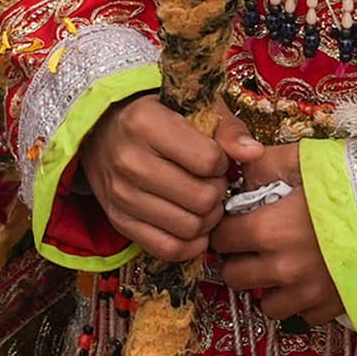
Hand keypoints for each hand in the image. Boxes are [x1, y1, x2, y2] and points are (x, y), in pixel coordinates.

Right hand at [76, 94, 230, 264]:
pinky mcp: (118, 220)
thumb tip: (254, 153)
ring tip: (203, 202)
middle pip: (200, 199)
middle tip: (213, 183)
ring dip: (207, 220)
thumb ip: (227, 128)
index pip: (208, 160)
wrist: (102, 128)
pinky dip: (189, 245)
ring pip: (187, 228)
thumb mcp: (193, 106)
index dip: (221, 162)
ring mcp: (120, 194)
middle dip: (217, 193)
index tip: (214, 157)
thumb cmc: (156, 113)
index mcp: (145, 123)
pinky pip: (166, 249)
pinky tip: (195, 227)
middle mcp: (128, 160)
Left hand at [208, 132, 343, 324]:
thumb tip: (237, 162)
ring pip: (266, 304)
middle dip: (241, 260)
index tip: (239, 221)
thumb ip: (263, 161)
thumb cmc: (354, 183)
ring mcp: (307, 293)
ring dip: (270, 287)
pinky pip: (302, 316)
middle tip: (258, 244)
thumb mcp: (306, 159)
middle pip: (234, 277)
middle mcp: (282, 268)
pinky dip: (303, 301)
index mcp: (268, 229)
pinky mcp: (331, 309)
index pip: (221, 238)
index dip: (227, 227)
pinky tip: (314, 278)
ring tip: (286, 265)